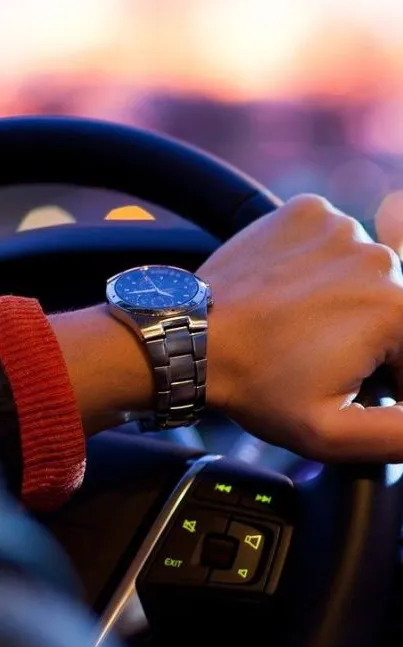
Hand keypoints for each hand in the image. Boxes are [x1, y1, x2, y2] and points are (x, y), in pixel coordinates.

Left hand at [199, 195, 402, 461]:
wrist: (193, 338)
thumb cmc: (256, 384)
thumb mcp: (333, 432)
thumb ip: (397, 435)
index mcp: (398, 309)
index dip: (390, 380)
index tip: (353, 388)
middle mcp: (378, 257)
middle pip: (396, 308)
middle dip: (372, 340)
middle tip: (321, 359)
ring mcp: (341, 226)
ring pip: (367, 274)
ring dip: (349, 302)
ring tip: (303, 327)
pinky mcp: (309, 211)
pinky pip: (335, 243)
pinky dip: (322, 266)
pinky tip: (293, 295)